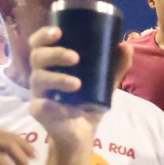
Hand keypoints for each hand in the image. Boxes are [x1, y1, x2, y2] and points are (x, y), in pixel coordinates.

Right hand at [26, 26, 123, 149]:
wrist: (82, 133)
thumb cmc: (88, 102)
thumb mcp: (104, 83)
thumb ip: (115, 67)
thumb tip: (126, 46)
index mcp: (52, 64)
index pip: (40, 44)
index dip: (44, 35)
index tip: (58, 31)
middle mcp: (41, 75)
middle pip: (37, 57)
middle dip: (54, 53)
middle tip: (74, 57)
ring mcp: (38, 93)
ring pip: (38, 79)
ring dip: (58, 78)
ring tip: (77, 84)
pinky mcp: (38, 111)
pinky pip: (41, 105)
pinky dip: (55, 105)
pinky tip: (70, 109)